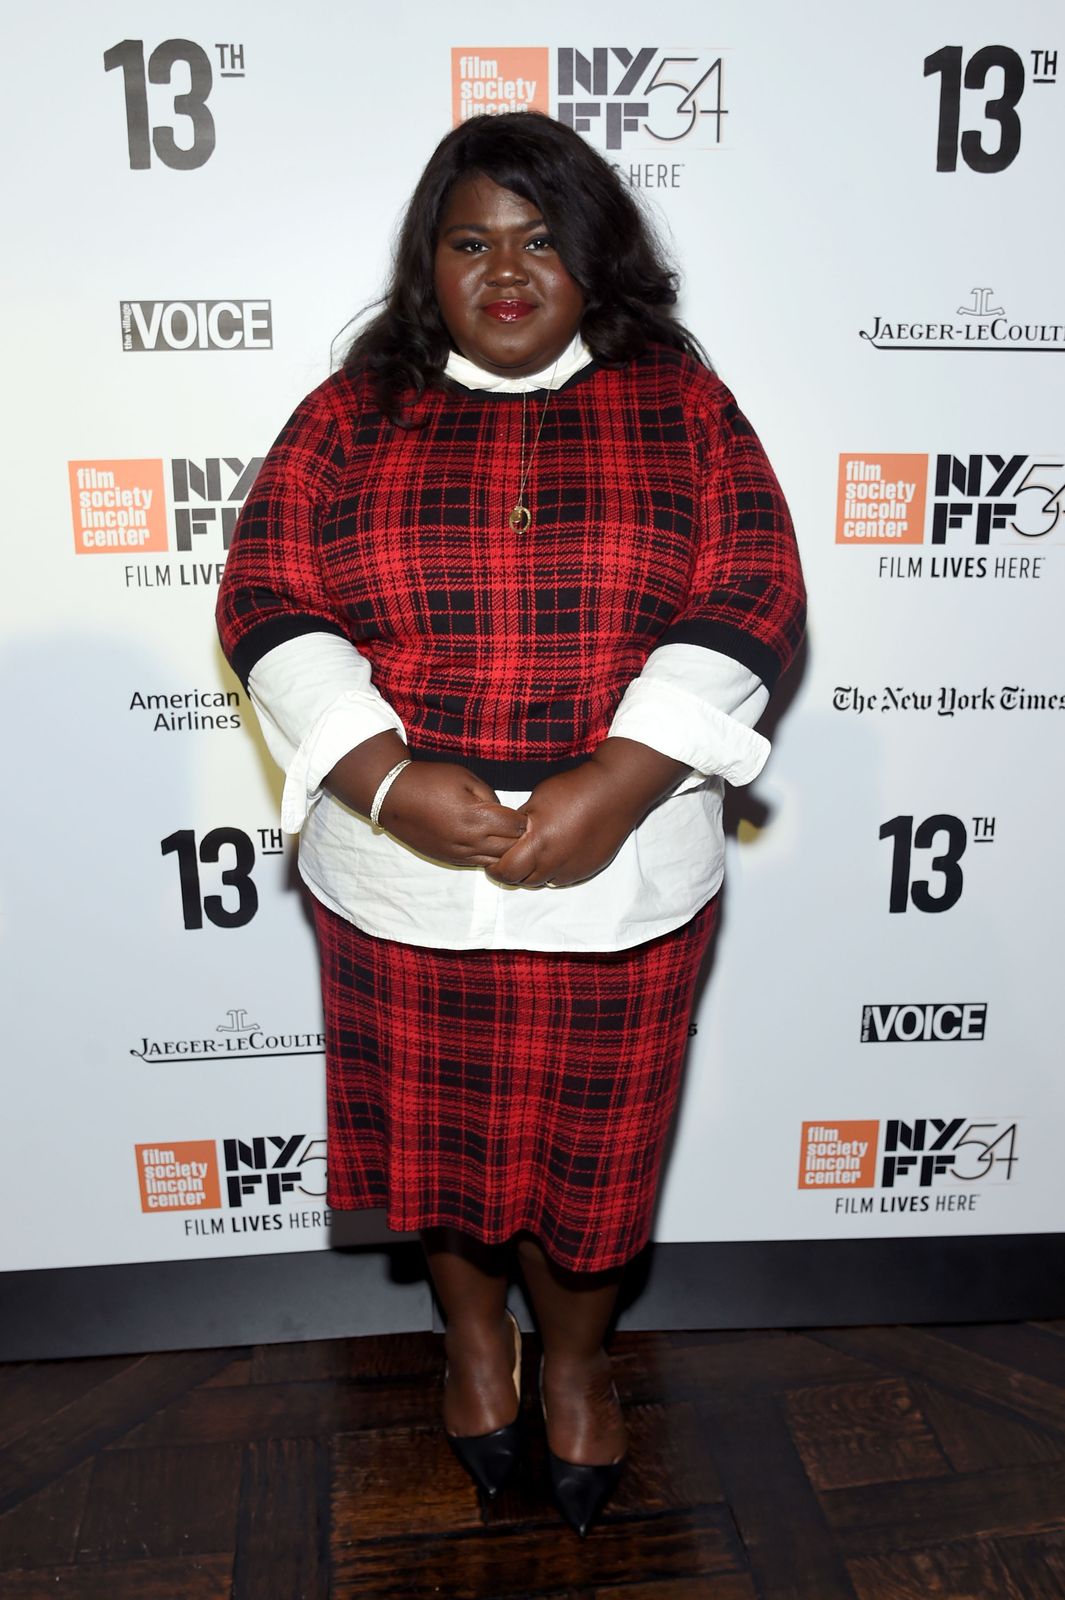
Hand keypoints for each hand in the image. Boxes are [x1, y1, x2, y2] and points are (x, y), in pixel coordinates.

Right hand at [379, 761, 526, 867]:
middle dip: (518, 837)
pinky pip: (478, 863)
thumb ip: (490, 795)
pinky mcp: (448, 859)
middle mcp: (470, 841)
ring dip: (504, 850)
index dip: (523, 819)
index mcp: (476, 818)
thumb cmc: (429, 781)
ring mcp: (459, 853)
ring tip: (503, 836)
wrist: (393, 796)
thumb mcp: (465, 777)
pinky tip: (486, 843)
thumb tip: (504, 811)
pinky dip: (488, 855)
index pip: (516, 827)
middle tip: (517, 826)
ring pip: (496, 861)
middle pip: (511, 848)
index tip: (522, 812)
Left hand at [487, 739, 690, 887]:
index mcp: (538, 843)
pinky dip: (553, 871)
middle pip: (522, 881)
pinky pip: (562, 879)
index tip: (492, 862)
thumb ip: (519, 824)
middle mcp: (554, 862)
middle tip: (510, 858)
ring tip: (534, 854)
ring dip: (533, 873)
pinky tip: (556, 853)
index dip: (496, 869)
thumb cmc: (574, 789)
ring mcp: (572, 868)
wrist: (614, 791)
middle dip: (513, 872)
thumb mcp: (536, 800)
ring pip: (542, 882)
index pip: (506, 871)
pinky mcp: (587, 869)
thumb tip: (506, 835)